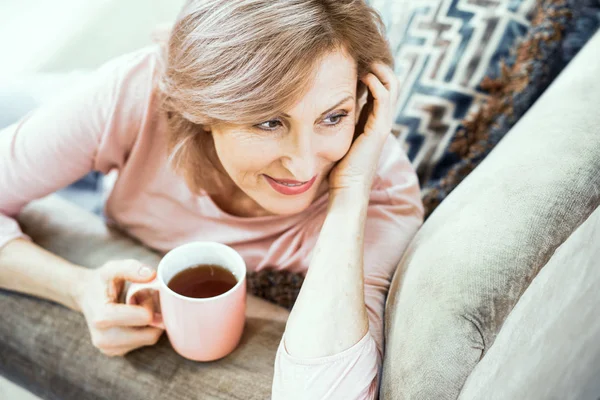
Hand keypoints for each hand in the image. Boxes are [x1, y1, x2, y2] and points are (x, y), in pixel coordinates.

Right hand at [73, 260, 163, 356]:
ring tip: (136, 308)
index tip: (140, 292)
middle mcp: (104, 339)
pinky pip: (144, 343)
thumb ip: (131, 268)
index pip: (144, 317)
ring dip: (150, 323)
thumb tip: (152, 275)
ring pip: (149, 339)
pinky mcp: (116, 352)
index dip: (149, 302)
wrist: (84, 295)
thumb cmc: (101, 282)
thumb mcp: (112, 268)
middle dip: (153, 315)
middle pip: (150, 335)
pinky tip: (134, 318)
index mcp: (102, 318)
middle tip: (142, 300)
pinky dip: (144, 330)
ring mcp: (109, 349)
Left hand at [329, 63, 397, 196]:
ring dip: (380, 70)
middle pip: (389, 85)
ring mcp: (383, 125)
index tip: (352, 64)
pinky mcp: (380, 129)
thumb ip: (334, 124)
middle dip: (378, 68)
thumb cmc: (337, 169)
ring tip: (365, 60)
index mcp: (371, 123)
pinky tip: (364, 75)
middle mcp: (381, 122)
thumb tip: (317, 110)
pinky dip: (377, 83)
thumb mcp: (336, 140)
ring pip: (391, 88)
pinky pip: (384, 98)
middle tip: (362, 56)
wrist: (346, 189)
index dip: (369, 75)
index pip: (378, 91)